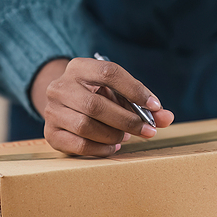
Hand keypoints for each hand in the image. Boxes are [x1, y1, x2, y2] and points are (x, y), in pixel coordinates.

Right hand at [31, 58, 173, 155]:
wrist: (65, 105)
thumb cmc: (98, 96)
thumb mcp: (118, 92)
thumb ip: (142, 104)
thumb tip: (166, 118)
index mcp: (79, 68)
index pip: (109, 73)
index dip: (135, 90)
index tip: (155, 106)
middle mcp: (60, 86)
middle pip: (95, 105)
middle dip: (127, 121)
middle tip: (147, 131)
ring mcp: (51, 110)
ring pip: (86, 126)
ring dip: (113, 135)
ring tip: (125, 136)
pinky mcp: (50, 133)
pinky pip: (78, 145)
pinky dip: (101, 148)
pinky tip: (113, 145)